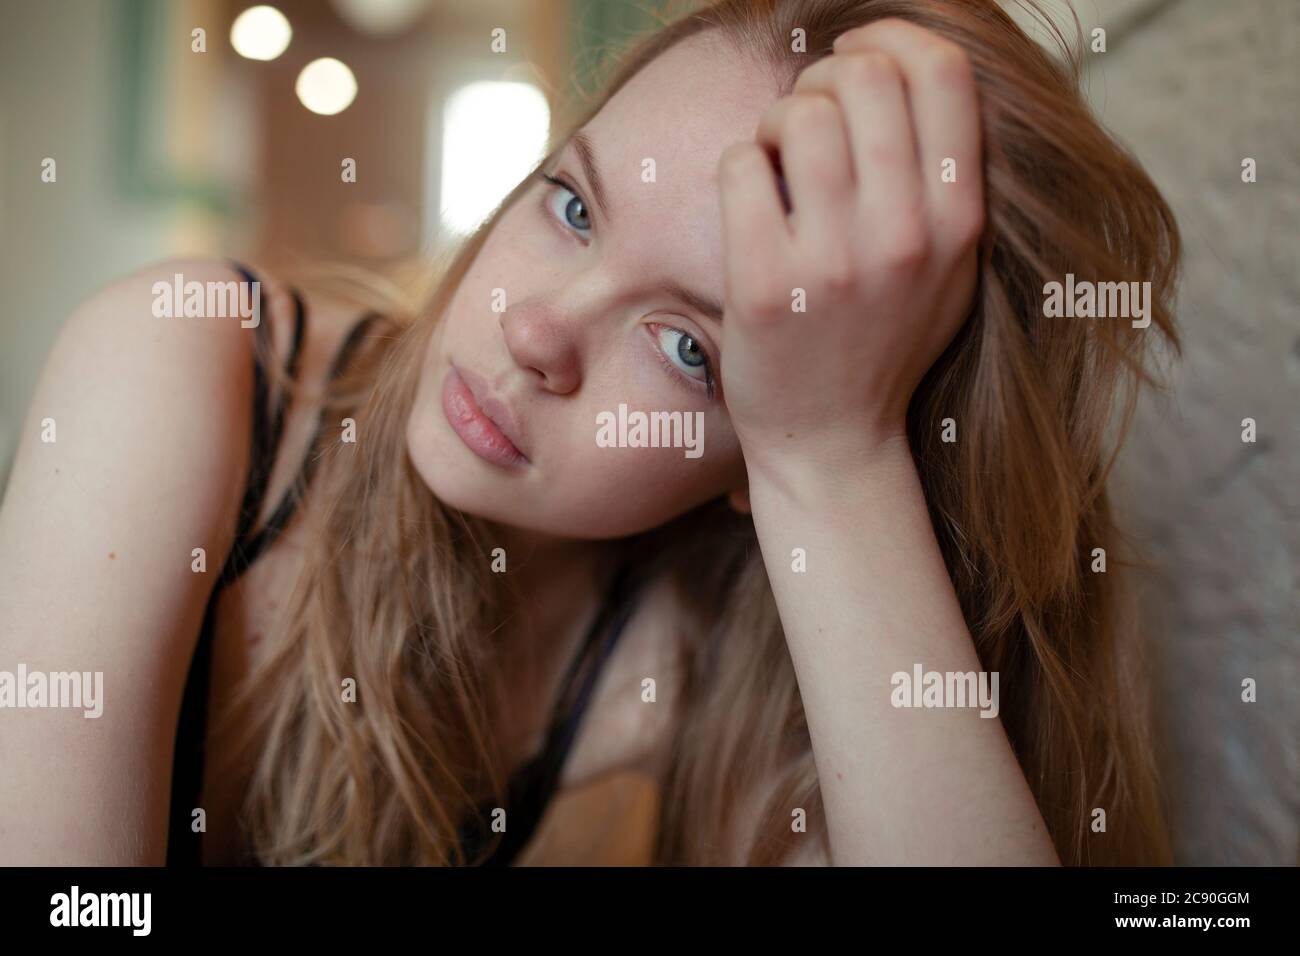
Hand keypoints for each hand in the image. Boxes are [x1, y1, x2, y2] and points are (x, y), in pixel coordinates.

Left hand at [717, 19, 984, 484]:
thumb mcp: (951, 266)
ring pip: (799, 112)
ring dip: (778, 121)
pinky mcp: (762, 282)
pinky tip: (750, 206)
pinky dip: (740, 167)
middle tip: (808, 118)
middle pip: (866, 76)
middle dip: (826, 77)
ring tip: (776, 163)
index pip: (942, 71)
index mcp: (960, 221)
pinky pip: (740, 163)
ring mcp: (831, 262)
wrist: (832, 440)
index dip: (892, 38)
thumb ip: (948, 178)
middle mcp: (904, 236)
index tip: (856, 54)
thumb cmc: (885, 341)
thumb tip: (912, 66)